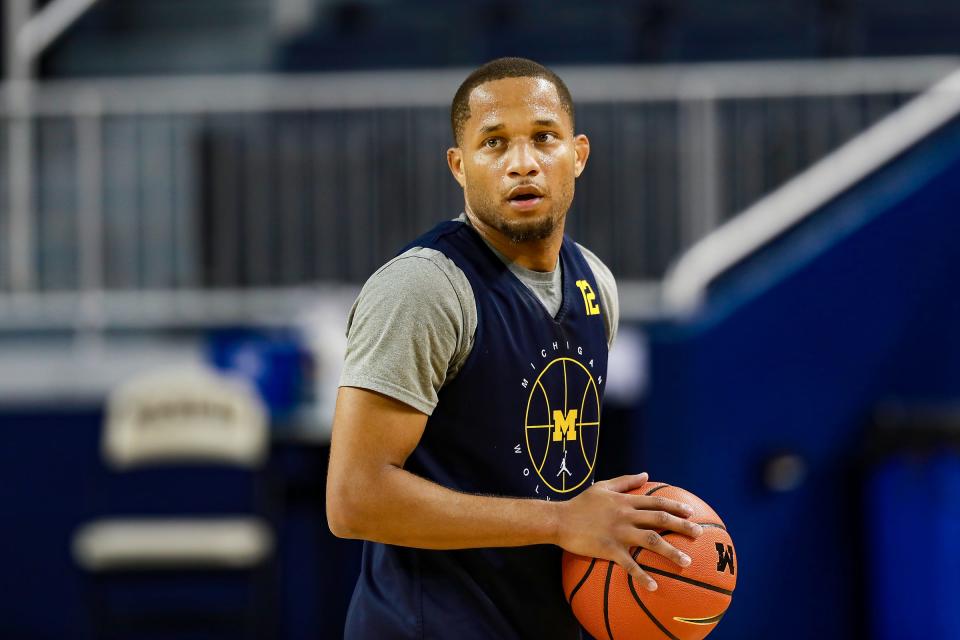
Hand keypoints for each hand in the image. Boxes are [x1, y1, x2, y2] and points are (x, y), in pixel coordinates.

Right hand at [555, 472, 703, 590]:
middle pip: (660, 520)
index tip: (691, 513)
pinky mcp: (609, 548)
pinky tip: (653, 586)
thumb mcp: (603, 486)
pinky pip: (629, 564)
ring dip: (670, 552)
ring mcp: (618, 532)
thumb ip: (625, 480)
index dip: (675, 507)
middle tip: (699, 535)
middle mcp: (626, 515)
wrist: (559, 519)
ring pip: (651, 541)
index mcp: (625, 501)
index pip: (656, 502)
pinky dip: (642, 575)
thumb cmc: (580, 504)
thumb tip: (645, 474)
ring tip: (687, 562)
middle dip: (682, 527)